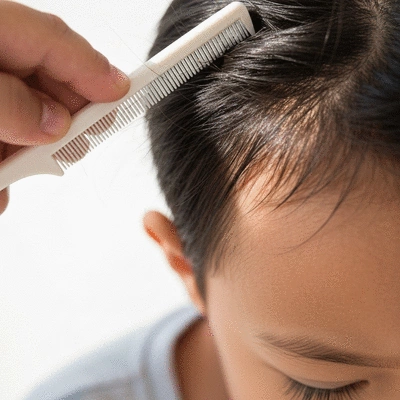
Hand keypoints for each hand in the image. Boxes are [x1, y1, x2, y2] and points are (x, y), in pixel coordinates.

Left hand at [0, 1, 130, 213]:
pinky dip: (7, 163)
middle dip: (63, 123)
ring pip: (25, 117)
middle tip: (68, 149)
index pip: (57, 42)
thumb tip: (53, 124)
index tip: (125, 93)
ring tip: (14, 177)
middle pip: (47, 83)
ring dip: (28, 154)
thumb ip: (10, 104)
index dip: (96, 70)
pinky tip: (1, 181)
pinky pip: (3, 136)